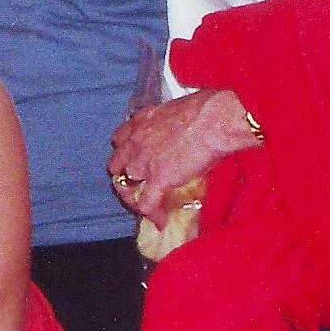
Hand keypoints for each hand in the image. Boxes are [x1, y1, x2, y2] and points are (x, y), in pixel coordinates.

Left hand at [108, 88, 253, 225]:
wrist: (213, 119)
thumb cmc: (205, 109)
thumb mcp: (177, 110)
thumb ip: (171, 123)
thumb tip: (183, 130)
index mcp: (141, 122)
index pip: (119, 139)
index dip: (125, 152)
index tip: (134, 159)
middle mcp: (136, 142)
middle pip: (116, 165)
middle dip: (123, 176)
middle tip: (137, 185)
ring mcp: (144, 162)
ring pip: (125, 186)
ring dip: (133, 197)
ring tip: (147, 206)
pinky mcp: (158, 179)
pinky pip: (146, 203)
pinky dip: (152, 214)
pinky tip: (161, 221)